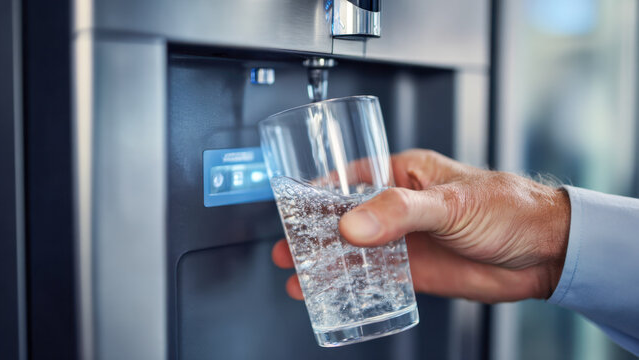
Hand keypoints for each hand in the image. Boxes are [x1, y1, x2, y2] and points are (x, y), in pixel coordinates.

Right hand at [272, 149, 569, 302]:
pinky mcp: (415, 272)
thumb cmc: (509, 208)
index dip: (317, 191)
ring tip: (297, 276)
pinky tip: (332, 294)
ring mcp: (405, 241)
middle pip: (345, 219)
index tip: (290, 204)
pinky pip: (374, 279)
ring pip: (355, 252)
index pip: (349, 178)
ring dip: (326, 263)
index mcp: (405, 175)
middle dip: (312, 234)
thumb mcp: (450, 202)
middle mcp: (399, 208)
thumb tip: (353, 224)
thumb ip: (401, 212)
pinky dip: (351, 287)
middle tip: (286, 248)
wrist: (545, 253)